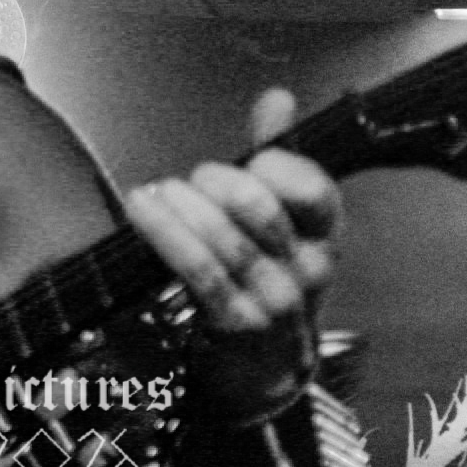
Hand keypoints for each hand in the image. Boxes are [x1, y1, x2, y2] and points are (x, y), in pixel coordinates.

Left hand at [122, 90, 340, 425]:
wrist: (266, 369)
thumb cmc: (269, 278)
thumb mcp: (284, 221)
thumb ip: (278, 156)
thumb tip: (278, 97)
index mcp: (324, 236)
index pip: (315, 190)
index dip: (277, 164)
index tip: (252, 159)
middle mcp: (307, 269)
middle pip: (261, 209)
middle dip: (218, 182)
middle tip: (195, 178)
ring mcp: (273, 300)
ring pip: (226, 241)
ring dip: (183, 207)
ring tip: (155, 190)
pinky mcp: (235, 324)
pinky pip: (199, 271)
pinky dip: (167, 233)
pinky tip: (142, 207)